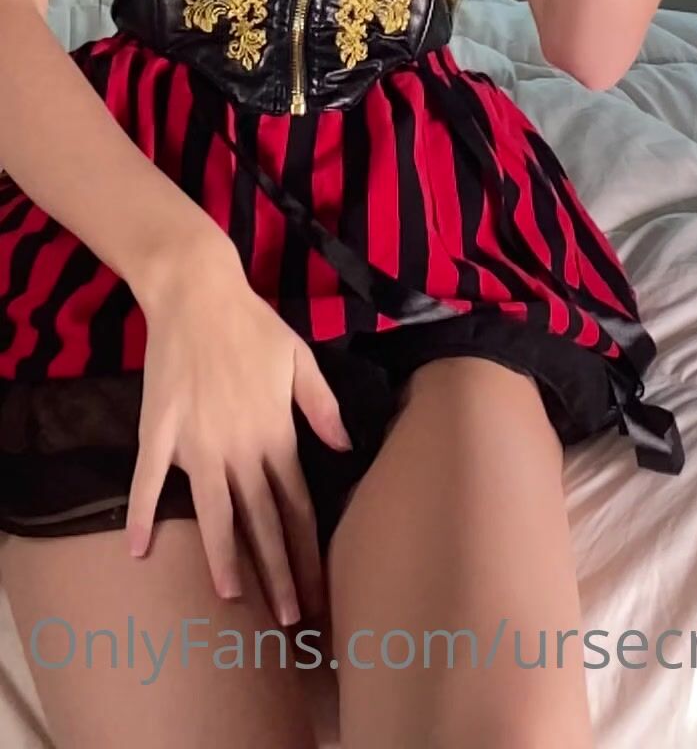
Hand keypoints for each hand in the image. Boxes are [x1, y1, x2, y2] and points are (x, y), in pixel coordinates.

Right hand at [127, 242, 350, 625]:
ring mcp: (197, 443)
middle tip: (288, 617)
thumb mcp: (300, 360)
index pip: (296, 505)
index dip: (306, 550)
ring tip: (230, 599)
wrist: (198, 293)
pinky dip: (141, 515)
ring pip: (213, 513)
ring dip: (223, 558)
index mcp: (276, 433)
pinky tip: (137, 549)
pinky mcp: (160, 432)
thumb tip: (345, 446)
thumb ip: (321, 406)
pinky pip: (148, 481)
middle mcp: (240, 447)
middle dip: (276, 572)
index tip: (316, 589)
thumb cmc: (253, 325)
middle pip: (261, 520)